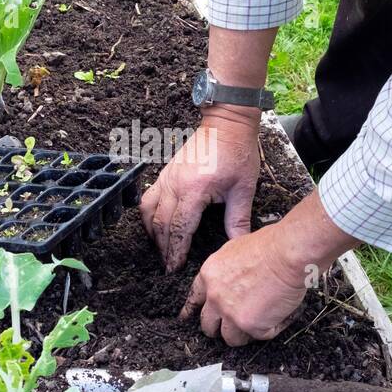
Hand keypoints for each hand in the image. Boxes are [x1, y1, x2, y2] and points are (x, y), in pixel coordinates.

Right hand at [139, 105, 260, 272]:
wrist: (227, 124)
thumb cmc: (237, 153)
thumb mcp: (244, 188)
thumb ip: (238, 219)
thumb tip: (238, 245)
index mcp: (194, 190)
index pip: (178, 228)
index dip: (175, 251)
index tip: (174, 268)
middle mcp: (175, 184)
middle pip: (160, 223)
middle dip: (162, 248)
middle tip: (168, 265)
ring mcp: (167, 177)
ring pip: (148, 211)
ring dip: (152, 232)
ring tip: (161, 248)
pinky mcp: (165, 172)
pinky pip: (148, 197)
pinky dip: (148, 214)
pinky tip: (156, 224)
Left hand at [181, 191, 361, 345]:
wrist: (287, 254)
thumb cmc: (271, 245)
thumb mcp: (235, 248)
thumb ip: (227, 268)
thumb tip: (232, 277)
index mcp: (210, 275)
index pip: (195, 299)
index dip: (194, 310)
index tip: (191, 318)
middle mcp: (215, 297)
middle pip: (208, 324)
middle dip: (217, 328)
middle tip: (231, 326)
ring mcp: (231, 314)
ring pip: (230, 338)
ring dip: (243, 334)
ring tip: (258, 325)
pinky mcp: (251, 326)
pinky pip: (259, 336)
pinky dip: (271, 329)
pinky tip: (279, 316)